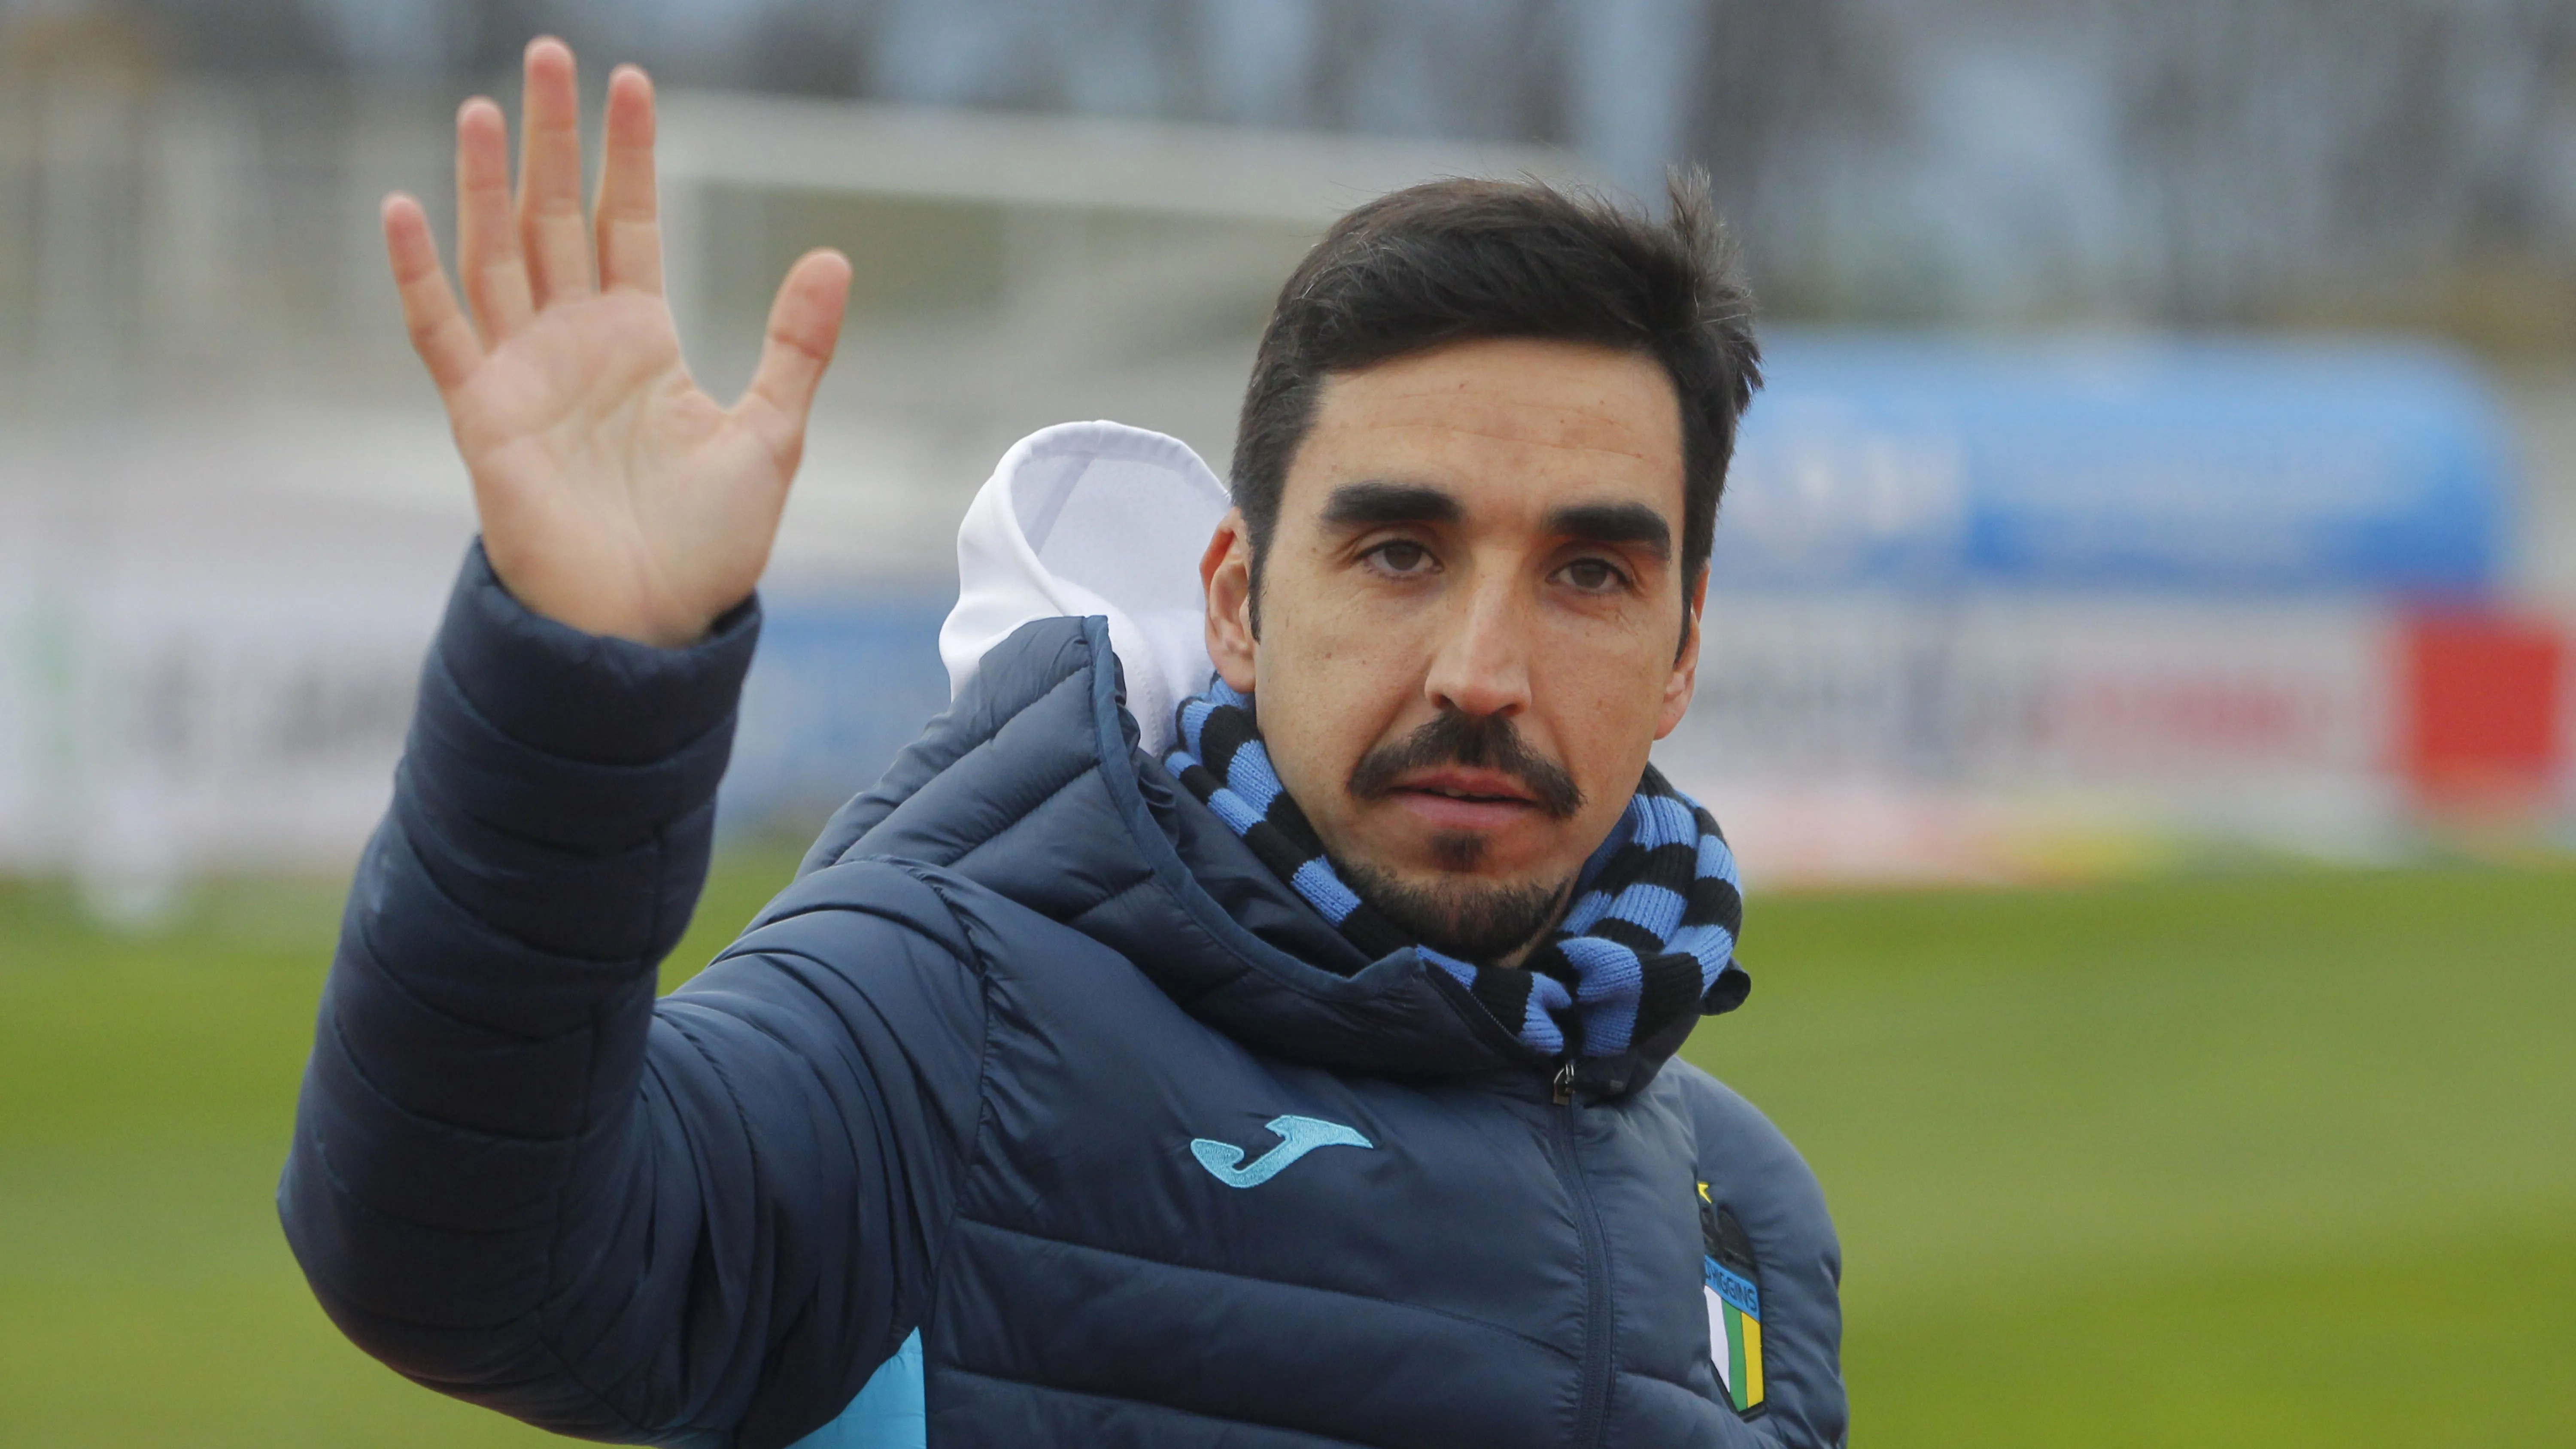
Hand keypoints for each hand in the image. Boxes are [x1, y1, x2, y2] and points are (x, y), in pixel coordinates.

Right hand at [383, 37, 851, 646]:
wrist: (651, 625)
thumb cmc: (707, 545)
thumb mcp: (772, 434)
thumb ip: (795, 346)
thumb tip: (834, 258)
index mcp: (641, 340)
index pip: (630, 222)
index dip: (629, 155)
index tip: (632, 82)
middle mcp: (576, 343)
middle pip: (557, 217)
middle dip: (553, 140)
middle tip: (551, 55)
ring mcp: (523, 374)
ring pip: (498, 254)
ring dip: (488, 184)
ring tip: (489, 108)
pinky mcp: (482, 416)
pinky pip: (441, 331)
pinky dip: (418, 273)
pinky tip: (405, 208)